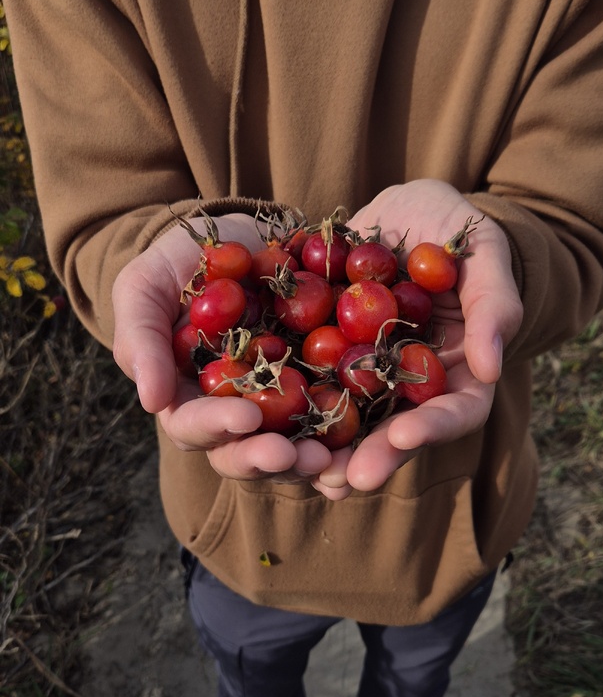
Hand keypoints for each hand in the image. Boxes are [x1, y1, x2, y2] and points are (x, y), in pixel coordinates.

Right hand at [112, 217, 333, 482]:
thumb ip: (141, 338)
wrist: (240, 235)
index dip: (218, 425)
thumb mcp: (144, 287)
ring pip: (292, 450)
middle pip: (244, 453)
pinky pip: (337, 423)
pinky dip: (351, 444)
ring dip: (312, 462)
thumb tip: (151, 402)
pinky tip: (367, 450)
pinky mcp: (322, 390)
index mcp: (187, 399)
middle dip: (269, 458)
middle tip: (298, 455)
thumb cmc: (178, 263)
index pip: (195, 426)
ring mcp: (280, 407)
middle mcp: (234, 414)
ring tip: (335, 459)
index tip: (246, 415)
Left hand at [312, 179, 522, 498]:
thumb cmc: (455, 225)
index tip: (406, 436)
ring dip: (327, 453)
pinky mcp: (324, 358)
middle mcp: (411, 385)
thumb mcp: (483, 250)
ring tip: (303, 470)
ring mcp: (366, 376)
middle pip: (401, 433)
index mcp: (460, 370)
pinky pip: (304, 388)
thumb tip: (491, 366)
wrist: (398, 208)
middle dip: (375, 457)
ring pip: (351, 424)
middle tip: (346, 477)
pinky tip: (259, 427)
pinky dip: (286, 410)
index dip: (435, 428)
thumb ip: (493, 302)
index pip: (458, 411)